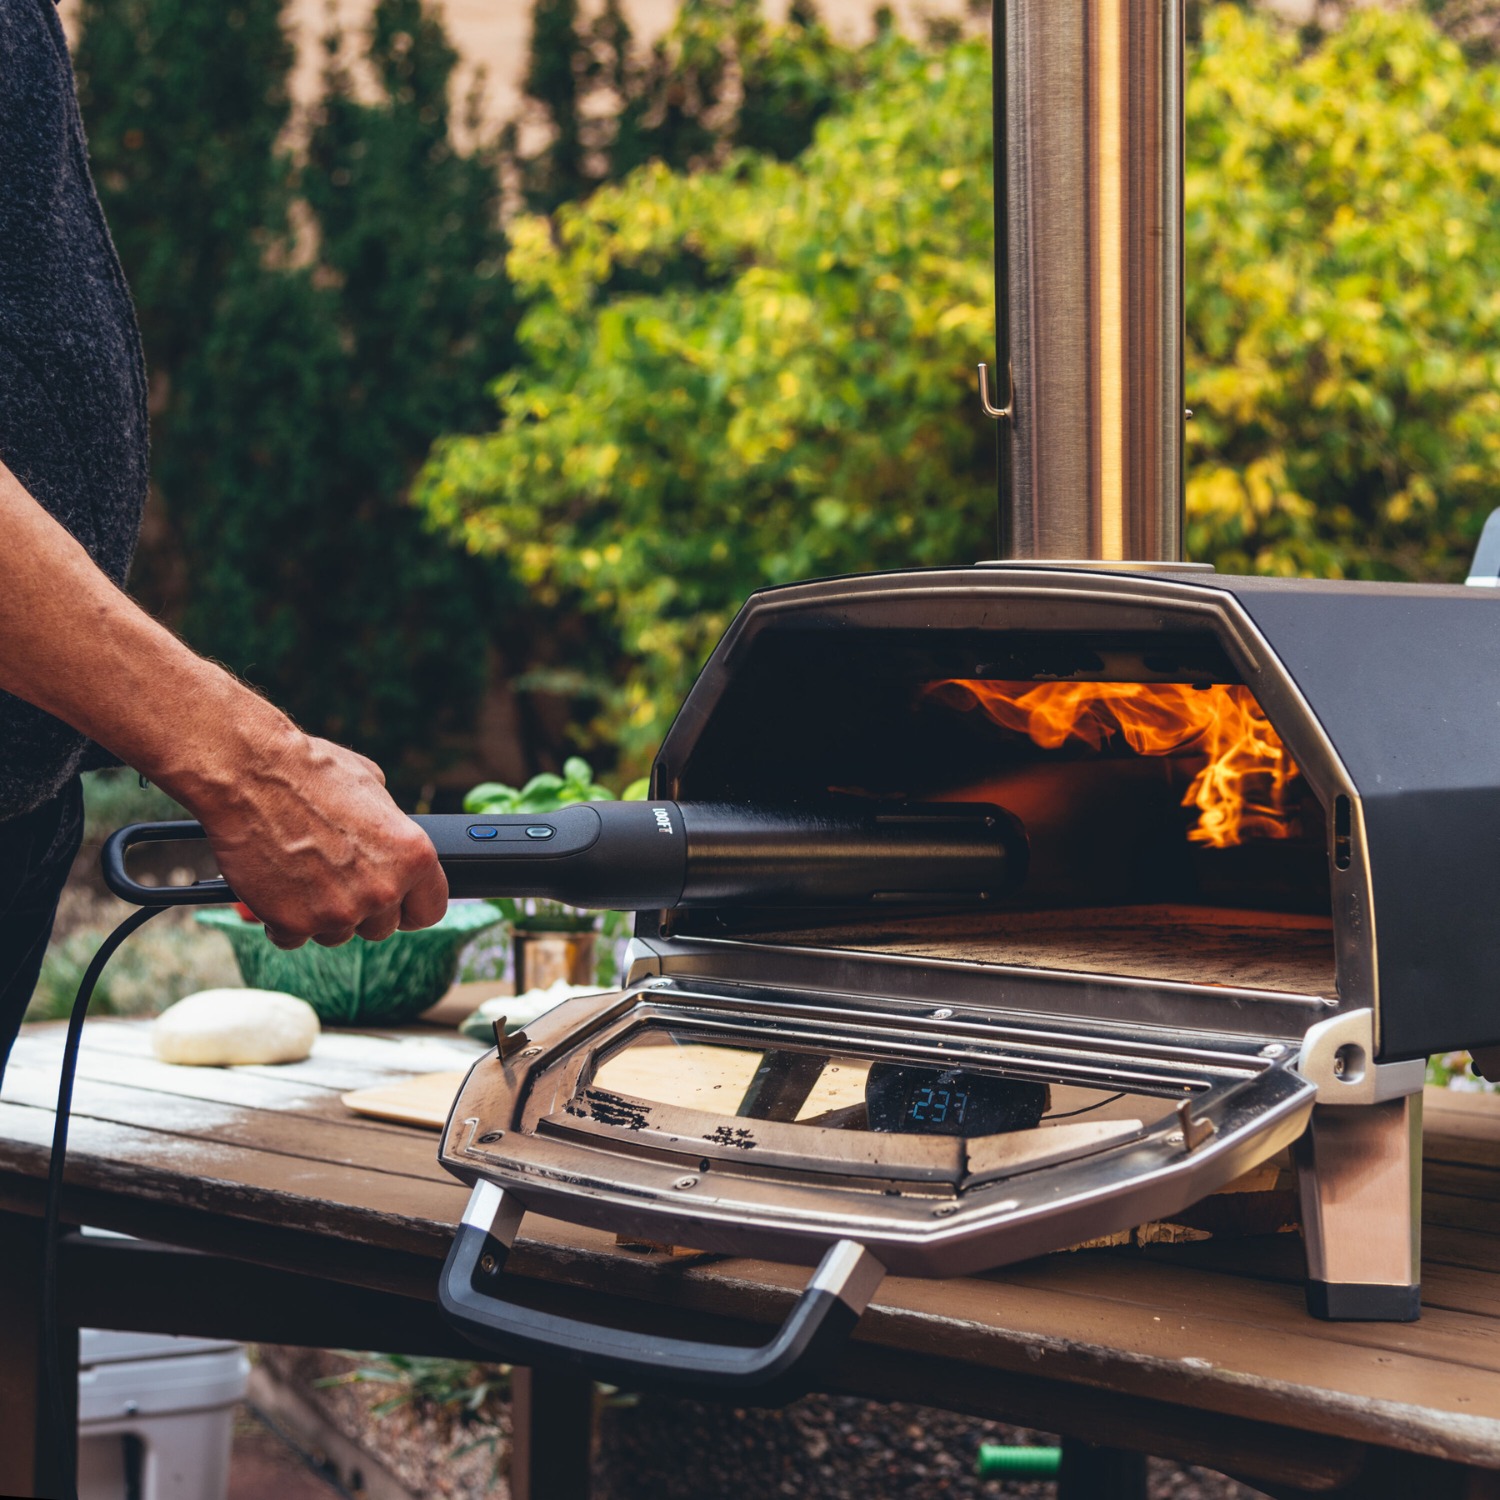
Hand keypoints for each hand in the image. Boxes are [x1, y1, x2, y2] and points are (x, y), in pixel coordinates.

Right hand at [178, 730, 447, 948]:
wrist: (249, 773)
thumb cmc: (310, 772)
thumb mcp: (374, 788)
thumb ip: (390, 830)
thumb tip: (391, 847)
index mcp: (413, 857)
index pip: (430, 910)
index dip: (410, 907)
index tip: (397, 905)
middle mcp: (383, 889)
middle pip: (380, 928)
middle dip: (359, 908)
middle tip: (333, 877)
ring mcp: (339, 911)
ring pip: (337, 935)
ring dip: (321, 914)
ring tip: (301, 871)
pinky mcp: (293, 924)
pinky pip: (294, 938)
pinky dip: (281, 918)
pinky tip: (276, 883)